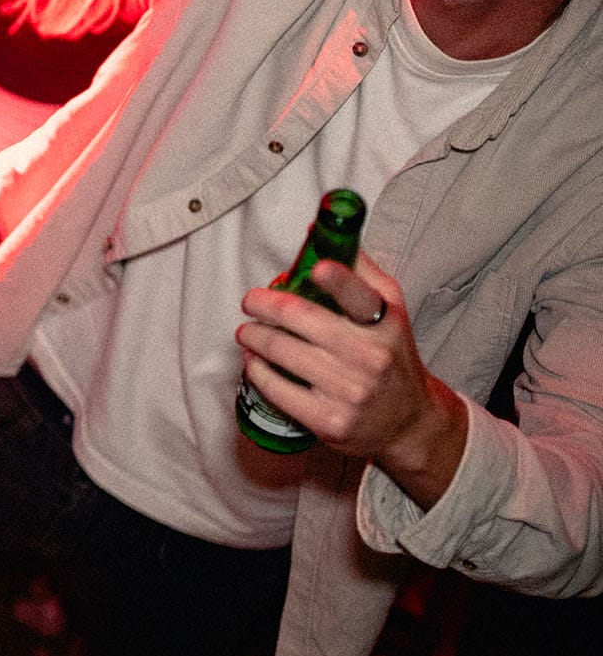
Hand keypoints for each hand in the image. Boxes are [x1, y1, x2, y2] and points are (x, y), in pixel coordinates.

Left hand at [236, 252, 468, 505]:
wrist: (408, 421)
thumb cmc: (391, 354)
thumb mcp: (389, 309)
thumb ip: (358, 271)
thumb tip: (318, 233)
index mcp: (385, 322)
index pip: (360, 296)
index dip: (338, 280)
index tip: (315, 269)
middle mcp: (371, 356)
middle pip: (303, 320)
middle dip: (265, 304)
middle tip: (250, 301)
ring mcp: (350, 391)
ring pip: (282, 352)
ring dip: (254, 336)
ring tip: (247, 331)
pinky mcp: (329, 420)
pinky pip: (277, 389)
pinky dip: (257, 370)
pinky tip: (254, 361)